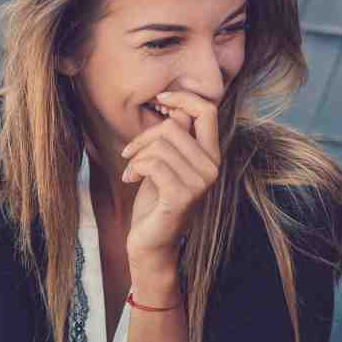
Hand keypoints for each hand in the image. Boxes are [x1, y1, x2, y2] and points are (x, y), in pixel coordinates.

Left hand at [121, 90, 220, 265]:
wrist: (151, 243)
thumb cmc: (155, 201)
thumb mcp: (166, 163)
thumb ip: (175, 138)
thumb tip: (173, 108)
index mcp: (211, 156)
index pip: (207, 111)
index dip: (183, 98)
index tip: (159, 100)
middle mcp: (212, 168)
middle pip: (173, 126)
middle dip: (144, 137)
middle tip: (130, 155)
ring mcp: (200, 183)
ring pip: (160, 145)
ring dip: (137, 157)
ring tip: (131, 172)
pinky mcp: (182, 196)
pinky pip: (153, 163)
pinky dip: (134, 168)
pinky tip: (130, 180)